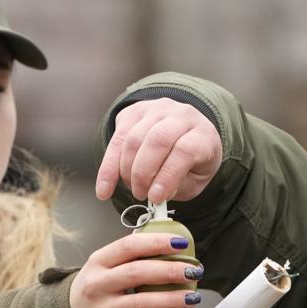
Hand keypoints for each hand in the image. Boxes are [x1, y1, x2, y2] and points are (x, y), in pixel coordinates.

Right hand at [70, 233, 201, 307]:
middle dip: (171, 270)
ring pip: (142, 304)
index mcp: (98, 262)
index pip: (129, 246)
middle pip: (138, 273)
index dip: (157, 242)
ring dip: (172, 300)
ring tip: (192, 297)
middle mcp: (97, 284)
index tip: (181, 243)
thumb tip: (171, 244)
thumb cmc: (97, 289)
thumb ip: (130, 256)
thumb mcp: (104, 267)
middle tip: (194, 270)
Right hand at [96, 98, 221, 202]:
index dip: (168, 176)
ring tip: (134, 189)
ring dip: (127, 171)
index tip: (155, 198)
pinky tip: (104, 190)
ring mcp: (156, 109)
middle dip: (143, 173)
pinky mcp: (134, 112)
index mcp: (203, 133)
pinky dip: (108, 168)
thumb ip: (179, 187)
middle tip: (140, 194)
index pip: (185, 150)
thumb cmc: (192, 162)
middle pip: (157, 140)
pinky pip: (116, 140)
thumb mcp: (196, 179)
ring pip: (134, 139)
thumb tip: (156, 195)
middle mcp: (182, 115)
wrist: (185, 131)